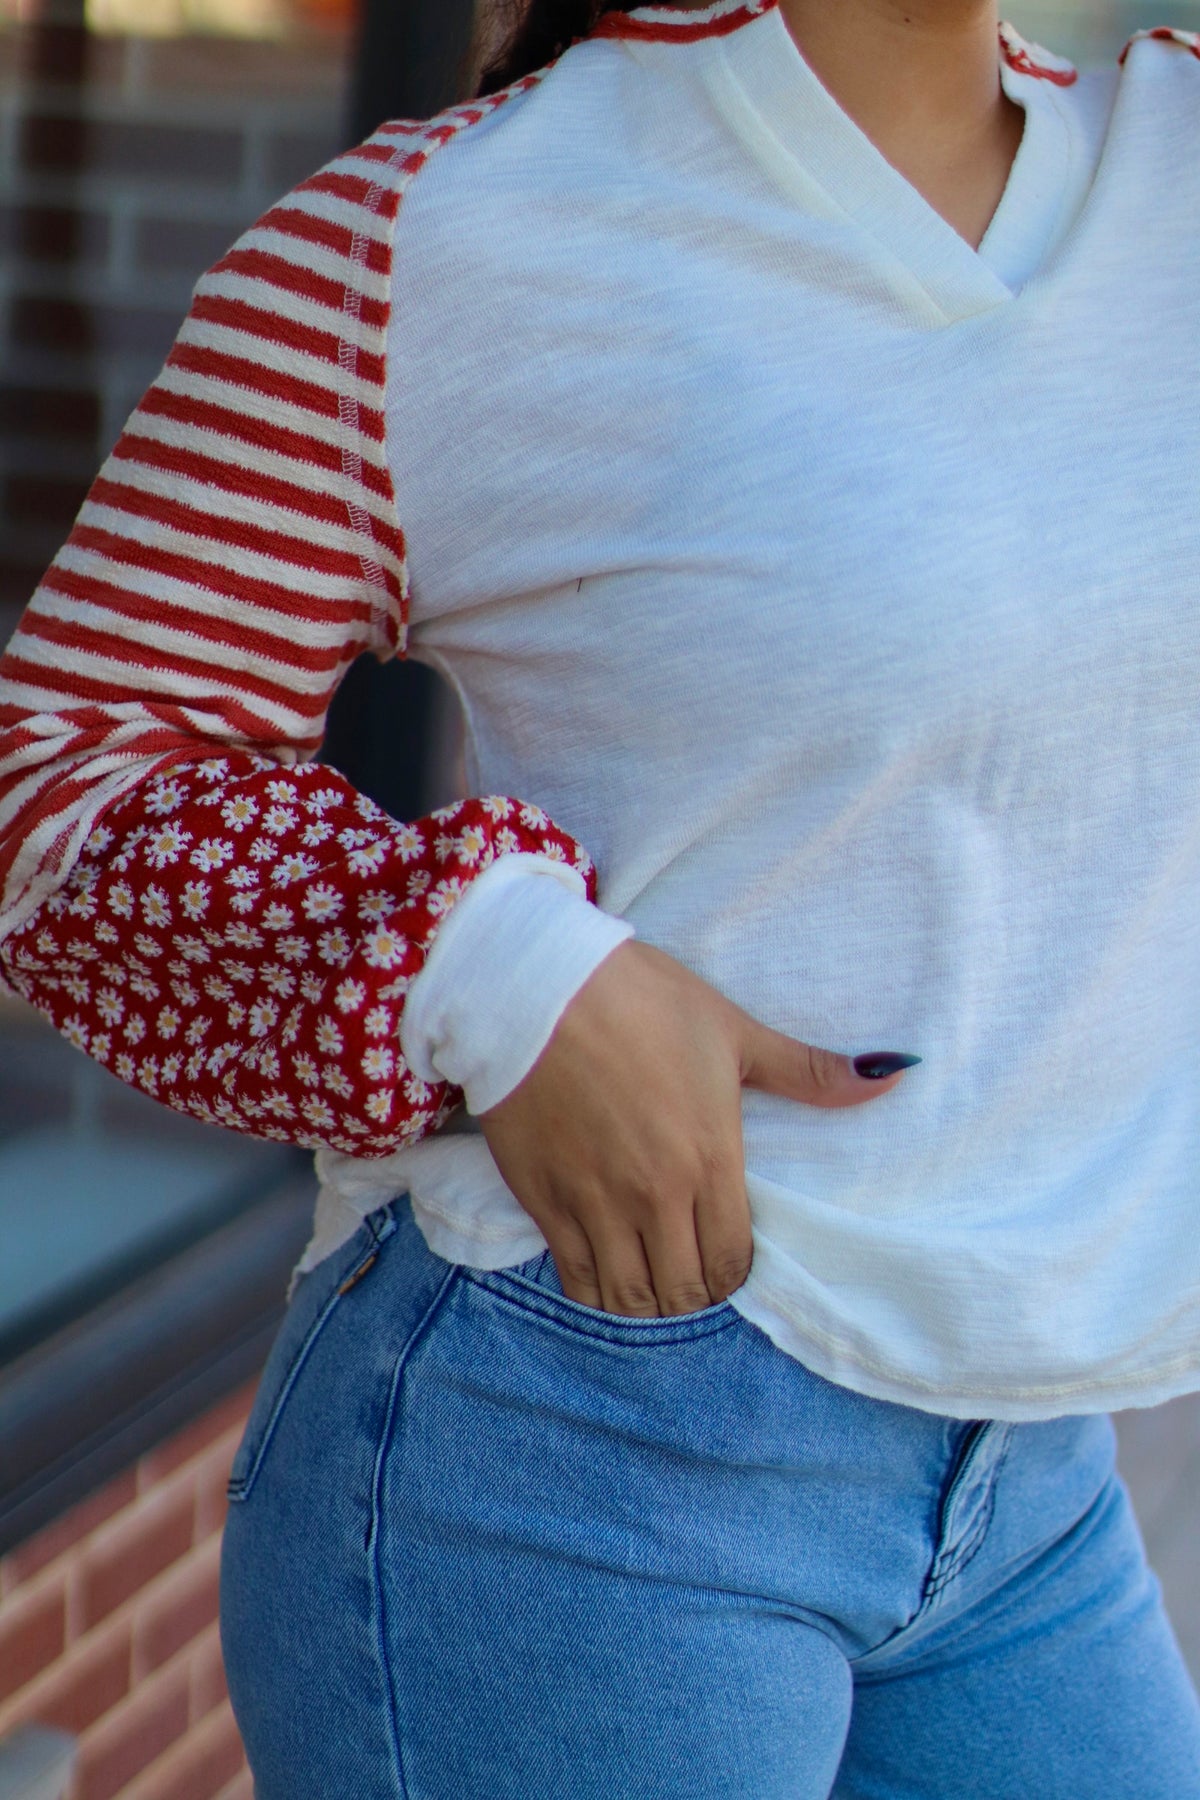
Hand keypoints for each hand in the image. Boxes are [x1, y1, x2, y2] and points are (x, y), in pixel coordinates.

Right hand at [478, 941, 916, 1316]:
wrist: (533, 984)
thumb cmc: (639, 999)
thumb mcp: (730, 1029)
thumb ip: (807, 1071)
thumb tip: (891, 1074)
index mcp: (709, 1158)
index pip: (731, 1263)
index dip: (733, 1275)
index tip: (726, 1254)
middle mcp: (654, 1195)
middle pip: (681, 1295)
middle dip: (691, 1294)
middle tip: (688, 1270)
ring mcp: (595, 1203)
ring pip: (627, 1299)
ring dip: (644, 1301)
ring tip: (648, 1275)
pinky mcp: (543, 1200)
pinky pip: (574, 1279)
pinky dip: (592, 1288)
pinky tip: (603, 1266)